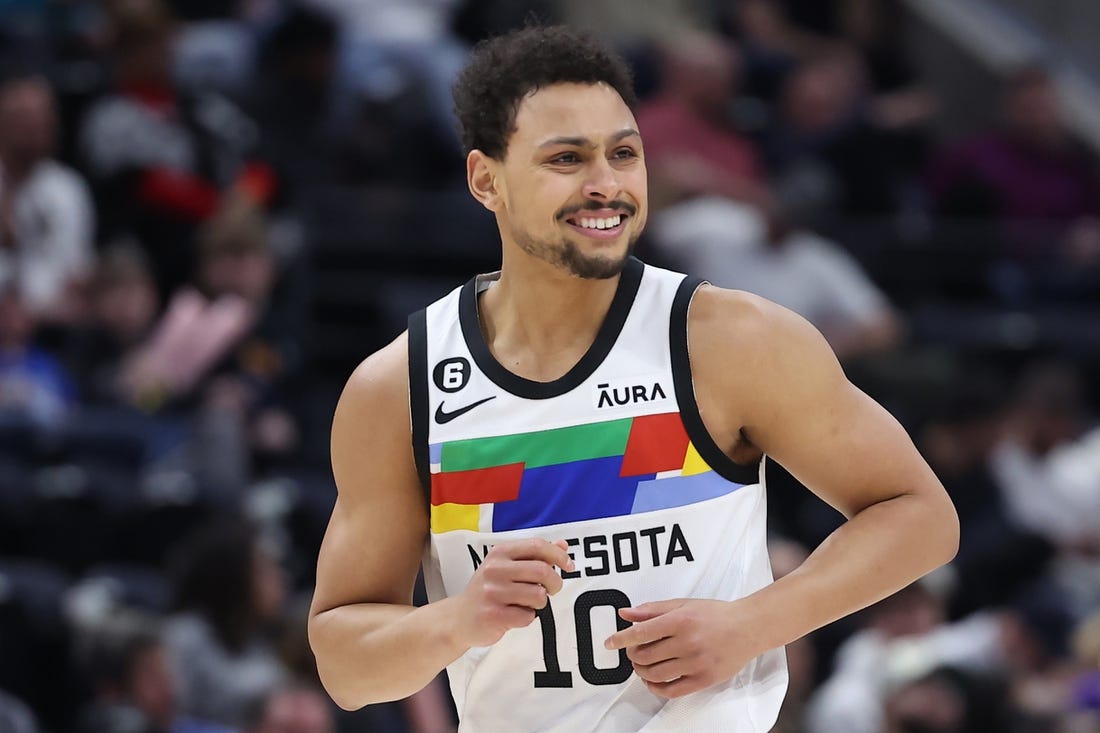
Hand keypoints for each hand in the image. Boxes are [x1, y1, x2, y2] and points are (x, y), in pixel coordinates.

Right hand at [453, 539, 573, 648]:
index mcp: (500, 553)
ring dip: (539, 604)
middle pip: (543, 571)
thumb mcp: (507, 566)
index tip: (569, 565)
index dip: (558, 555)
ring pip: (538, 596)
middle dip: (555, 583)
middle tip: (551, 590)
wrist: (459, 618)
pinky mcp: (493, 615)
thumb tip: (563, 545)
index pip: (537, 546)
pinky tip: (514, 616)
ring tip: (526, 604)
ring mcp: (493, 593)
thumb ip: (534, 555)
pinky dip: (527, 618)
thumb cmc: (489, 590)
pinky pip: (528, 617)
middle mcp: (494, 569)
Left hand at [604, 598, 759, 697]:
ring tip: (641, 665)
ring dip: (641, 671)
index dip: (621, 639)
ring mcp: (696, 663)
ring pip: (656, 675)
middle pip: (645, 655)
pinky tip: (652, 681)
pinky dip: (656, 688)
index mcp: (681, 620)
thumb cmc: (714, 614)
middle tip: (633, 651)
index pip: (642, 632)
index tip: (609, 643)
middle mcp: (688, 642)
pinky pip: (672, 691)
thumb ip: (652, 610)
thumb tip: (625, 614)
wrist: (747, 628)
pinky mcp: (704, 679)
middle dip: (632, 655)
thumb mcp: (683, 604)